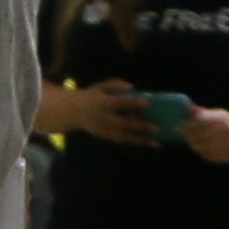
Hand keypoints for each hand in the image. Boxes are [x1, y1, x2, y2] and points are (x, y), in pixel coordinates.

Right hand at [43, 80, 159, 146]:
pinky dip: (134, 142)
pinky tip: (147, 142)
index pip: (119, 103)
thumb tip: (132, 87)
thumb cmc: (91, 96)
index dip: (133, 102)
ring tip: (156, 143)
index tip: (147, 102)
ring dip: (141, 140)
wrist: (71, 112)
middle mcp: (103, 118)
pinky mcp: (105, 136)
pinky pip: (121, 140)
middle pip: (123, 123)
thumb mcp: (100, 86)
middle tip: (156, 127)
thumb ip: (115, 84)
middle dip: (140, 126)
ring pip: (124, 137)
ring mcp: (104, 130)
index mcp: (102, 103)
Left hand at [179, 105, 228, 165]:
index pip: (201, 122)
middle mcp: (227, 131)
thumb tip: (189, 109)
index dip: (187, 125)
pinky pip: (208, 155)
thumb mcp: (220, 115)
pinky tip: (200, 147)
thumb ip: (204, 113)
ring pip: (202, 146)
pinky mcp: (227, 156)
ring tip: (190, 140)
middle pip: (200, 135)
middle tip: (181, 134)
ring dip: (193, 143)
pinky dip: (201, 151)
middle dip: (188, 135)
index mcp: (224, 119)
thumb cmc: (228, 125)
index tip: (178, 126)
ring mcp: (227, 145)